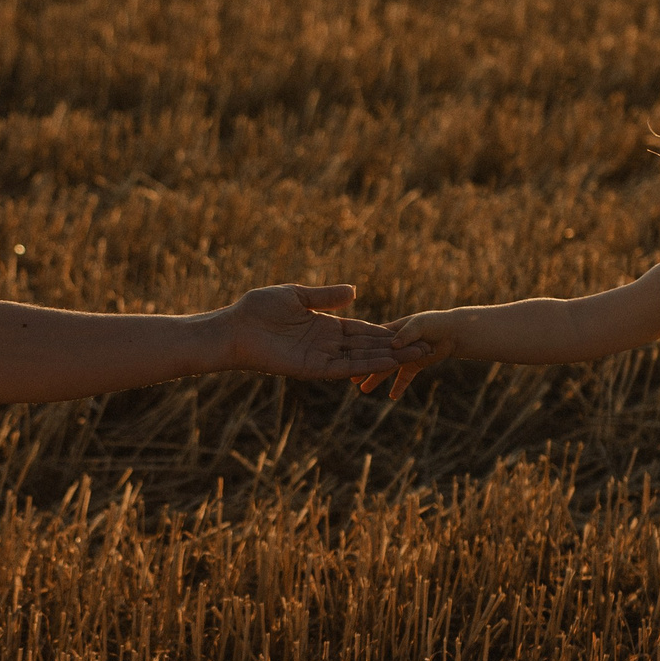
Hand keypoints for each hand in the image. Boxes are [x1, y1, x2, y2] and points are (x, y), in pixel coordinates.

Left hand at [221, 284, 422, 379]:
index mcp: (323, 326)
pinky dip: (365, 364)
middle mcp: (325, 344)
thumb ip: (326, 297)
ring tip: (414, 355)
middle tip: (425, 347)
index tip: (407, 332)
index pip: (360, 330)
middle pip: (366, 346)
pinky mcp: (311, 368)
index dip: (383, 332)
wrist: (234, 328)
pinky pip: (343, 367)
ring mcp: (320, 357)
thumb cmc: (258, 309)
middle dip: (394, 348)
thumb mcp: (297, 296)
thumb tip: (354, 292)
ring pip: (360, 358)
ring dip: (386, 357)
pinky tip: (386, 360)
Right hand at [356, 311, 459, 399]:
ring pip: (387, 369)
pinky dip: (399, 386)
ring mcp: (404, 355)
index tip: (348, 358)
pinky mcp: (415, 365)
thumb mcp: (420, 325)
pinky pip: (404, 377)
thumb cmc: (436, 323)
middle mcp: (395, 344)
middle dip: (364, 367)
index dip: (360, 350)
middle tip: (351, 379)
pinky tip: (392, 397)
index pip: (372, 342)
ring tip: (364, 390)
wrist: (455, 332)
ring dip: (376, 379)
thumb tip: (393, 345)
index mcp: (392, 331)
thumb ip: (407, 334)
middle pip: (377, 357)